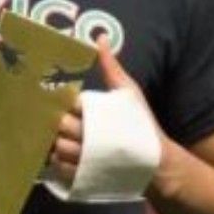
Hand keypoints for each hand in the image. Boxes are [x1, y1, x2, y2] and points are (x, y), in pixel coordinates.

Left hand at [45, 37, 167, 200]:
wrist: (156, 162)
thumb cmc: (142, 124)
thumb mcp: (130, 92)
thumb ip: (111, 66)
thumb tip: (100, 37)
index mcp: (97, 115)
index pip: (69, 105)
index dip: (65, 103)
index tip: (64, 102)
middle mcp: (88, 138)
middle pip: (58, 126)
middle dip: (58, 123)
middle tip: (61, 120)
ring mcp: (86, 160)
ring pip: (57, 149)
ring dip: (57, 143)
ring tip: (64, 137)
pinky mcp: (85, 176)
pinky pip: (60, 169)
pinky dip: (59, 162)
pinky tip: (66, 154)